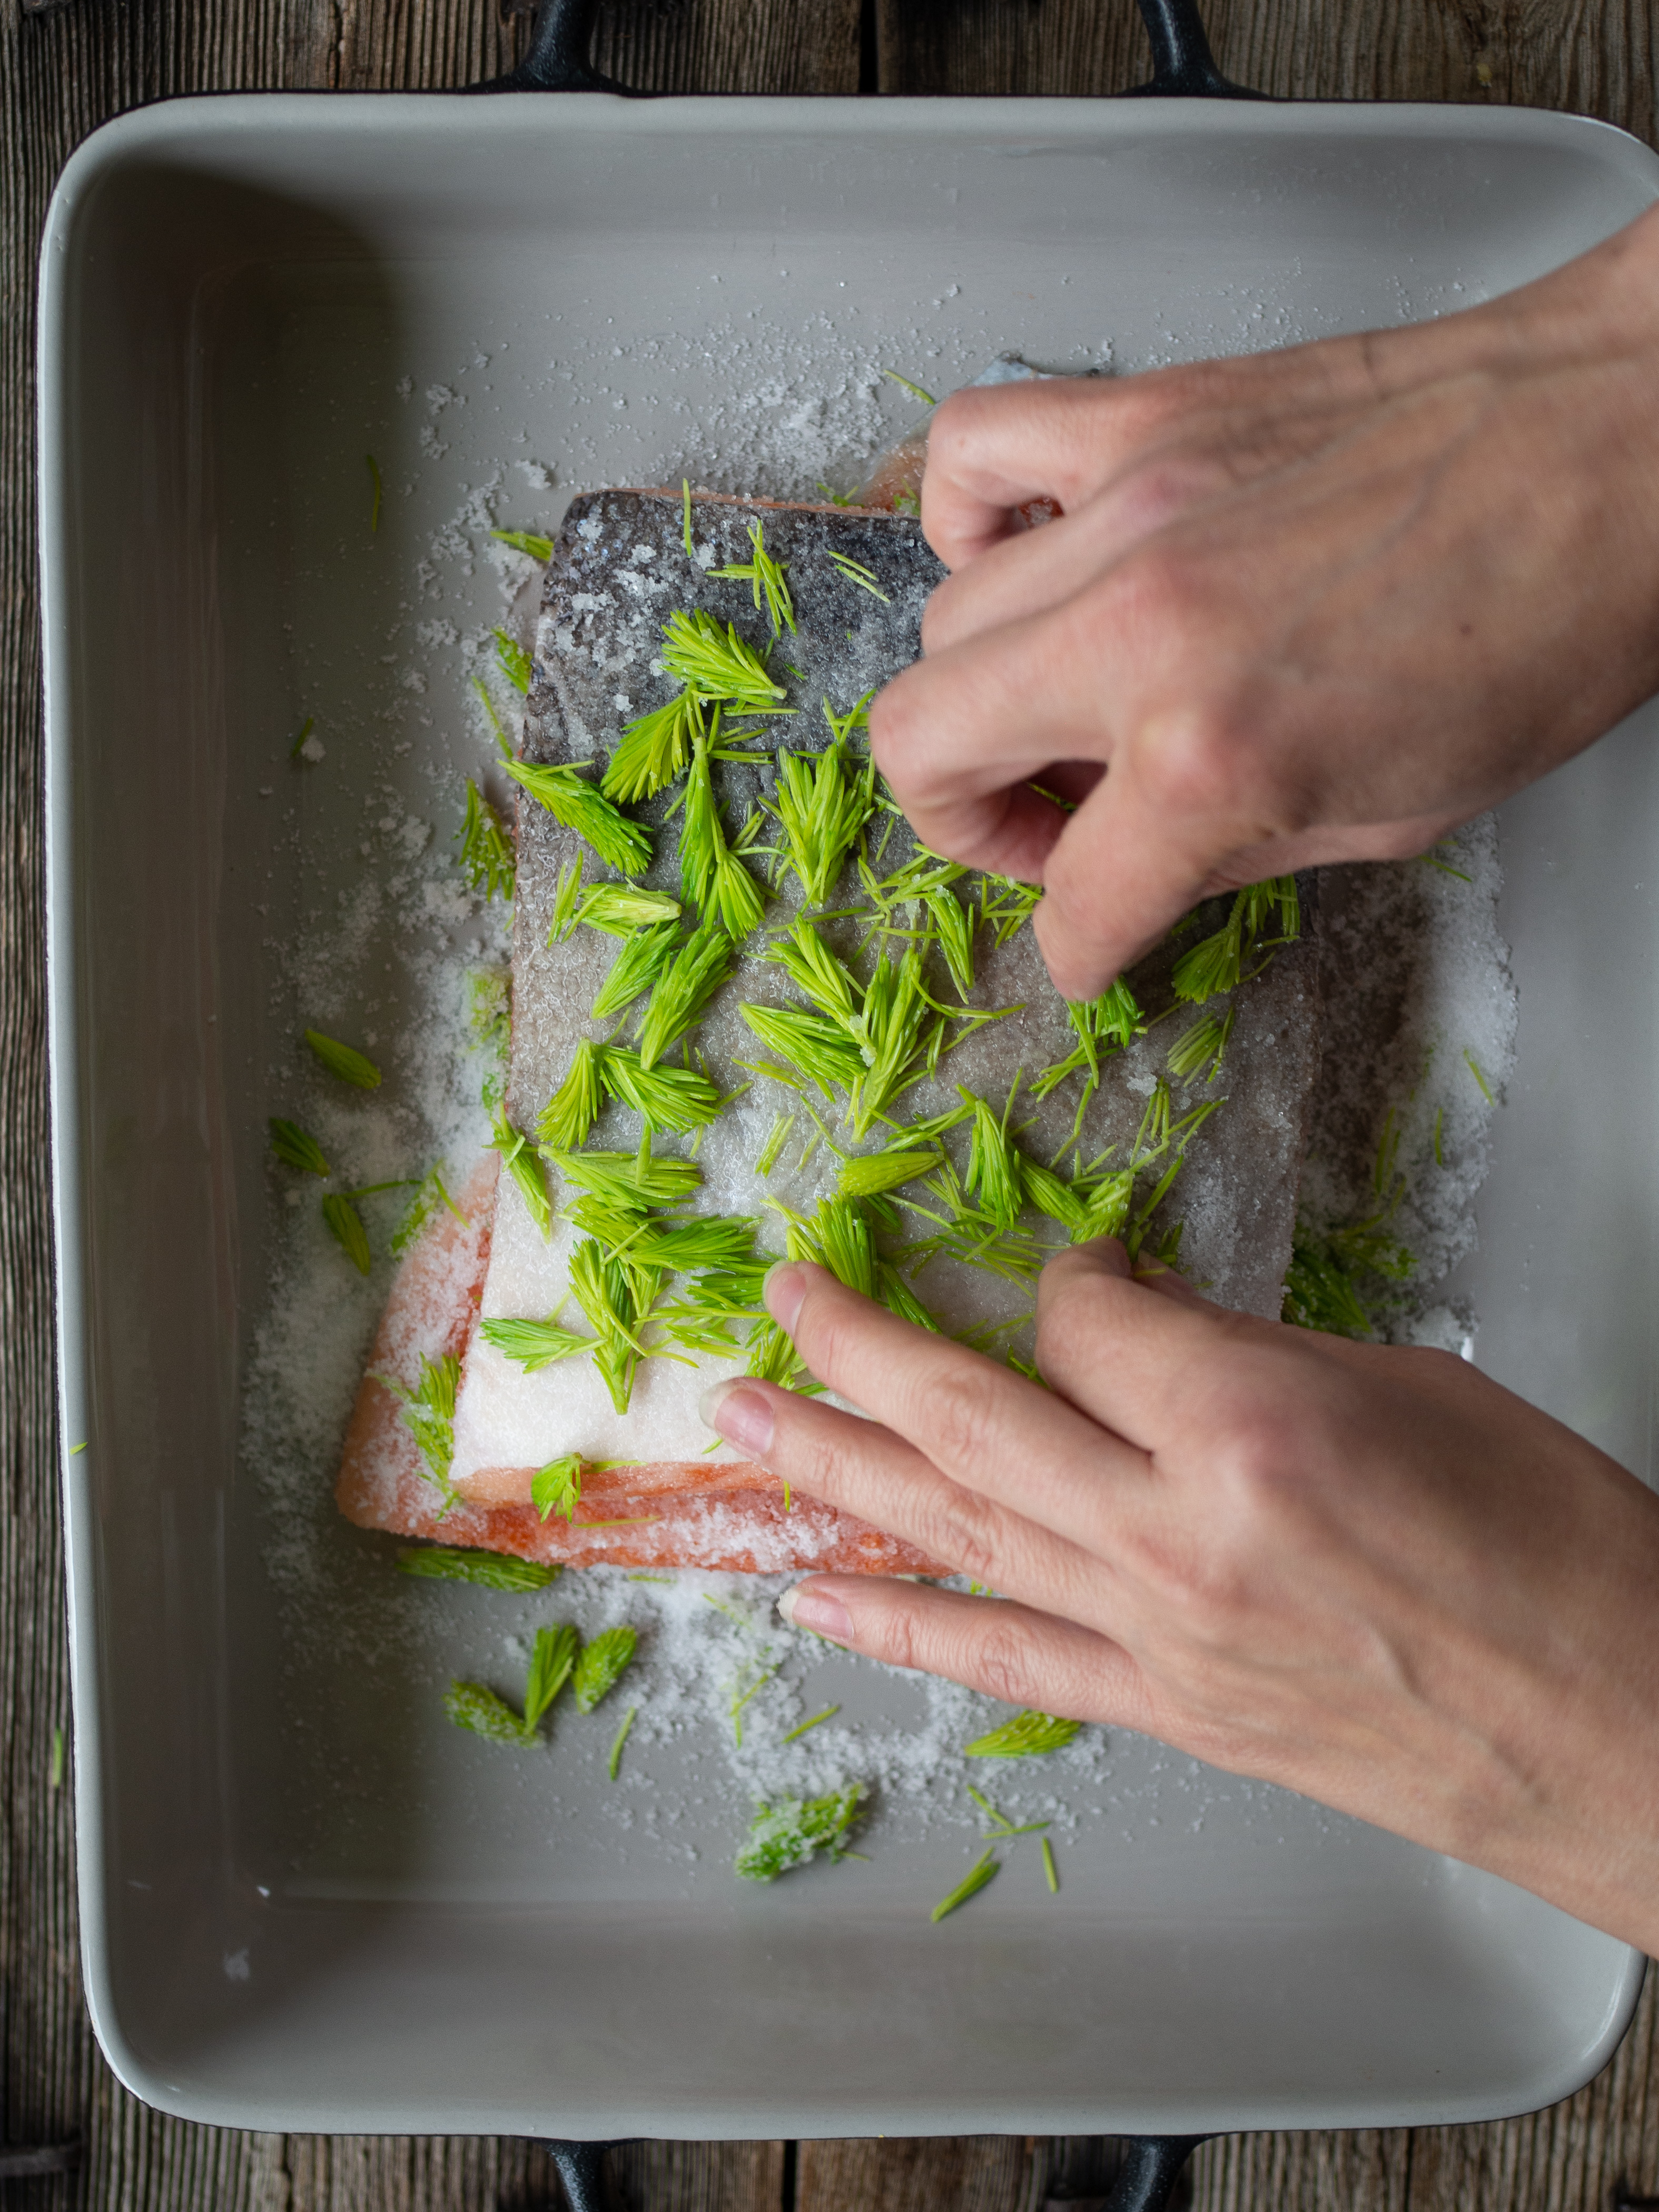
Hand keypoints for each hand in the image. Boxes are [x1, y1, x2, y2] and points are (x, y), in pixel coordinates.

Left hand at [702, 1243, 1658, 1953]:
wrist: (1623, 1728)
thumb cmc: (1551, 1547)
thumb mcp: (1405, 1387)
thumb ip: (1238, 1351)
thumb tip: (1131, 1323)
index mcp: (1248, 1429)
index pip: (1087, 1322)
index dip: (1073, 1280)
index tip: (1080, 1271)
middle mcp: (1177, 1536)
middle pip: (973, 1416)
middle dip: (859, 1345)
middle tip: (780, 1299)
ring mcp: (1158, 1637)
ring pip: (955, 1532)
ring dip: (834, 1467)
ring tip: (738, 1420)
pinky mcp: (1166, 1713)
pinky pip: (1001, 1663)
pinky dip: (899, 1623)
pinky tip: (815, 1592)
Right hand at [869, 203, 1658, 998]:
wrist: (1625, 437)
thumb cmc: (1552, 623)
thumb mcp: (1399, 815)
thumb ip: (1236, 848)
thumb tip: (1147, 865)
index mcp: (1212, 761)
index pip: (1073, 903)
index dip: (1080, 947)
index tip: (1097, 936)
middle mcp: (1140, 635)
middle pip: (924, 754)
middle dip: (970, 825)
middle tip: (1055, 826)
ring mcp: (1128, 508)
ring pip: (941, 625)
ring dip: (985, 694)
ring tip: (1063, 700)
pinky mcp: (1145, 412)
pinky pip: (972, 451)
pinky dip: (969, 520)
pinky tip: (1033, 556)